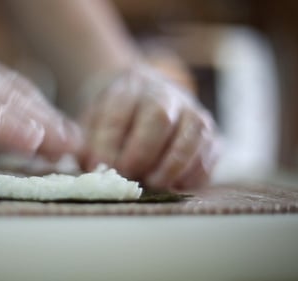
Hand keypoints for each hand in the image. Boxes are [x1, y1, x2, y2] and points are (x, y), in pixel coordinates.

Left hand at [79, 64, 219, 190]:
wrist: (143, 100)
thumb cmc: (114, 120)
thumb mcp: (91, 124)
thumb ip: (87, 144)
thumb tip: (95, 166)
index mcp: (128, 90)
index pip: (119, 113)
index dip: (110, 143)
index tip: (102, 165)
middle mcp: (164, 94)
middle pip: (159, 117)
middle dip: (143, 152)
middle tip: (130, 175)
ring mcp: (192, 111)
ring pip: (192, 132)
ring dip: (173, 164)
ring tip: (154, 183)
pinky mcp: (210, 133)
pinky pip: (210, 151)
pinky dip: (195, 172)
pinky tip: (176, 185)